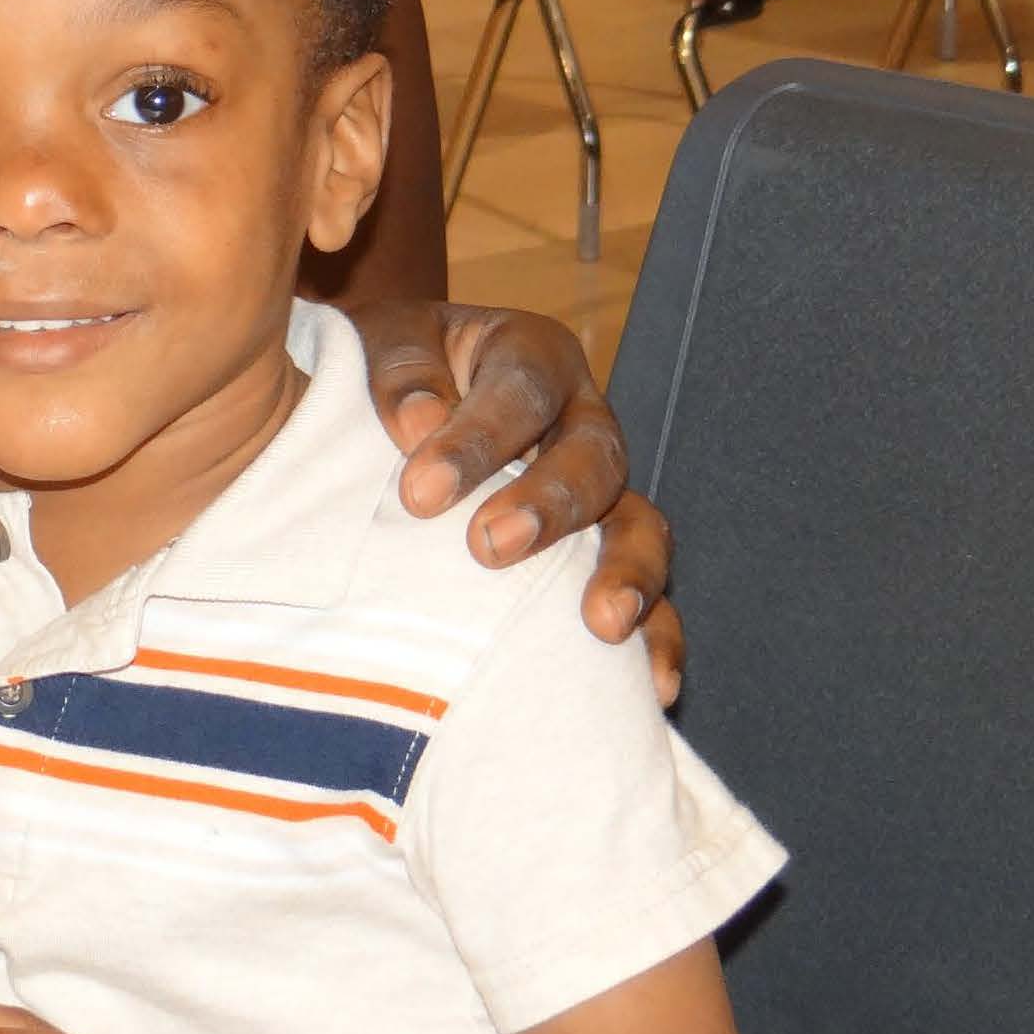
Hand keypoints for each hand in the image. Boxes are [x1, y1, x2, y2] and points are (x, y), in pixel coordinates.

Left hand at [350, 298, 685, 702]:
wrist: (381, 412)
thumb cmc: (383, 376)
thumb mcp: (377, 344)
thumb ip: (396, 372)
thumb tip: (416, 423)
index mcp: (529, 354)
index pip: (521, 388)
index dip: (478, 438)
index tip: (420, 492)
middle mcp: (579, 419)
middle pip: (594, 456)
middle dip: (549, 504)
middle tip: (489, 547)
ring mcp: (599, 493)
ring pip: (638, 525)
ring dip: (626, 574)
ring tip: (602, 624)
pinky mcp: (600, 558)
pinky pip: (649, 596)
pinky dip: (656, 640)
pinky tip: (651, 689)